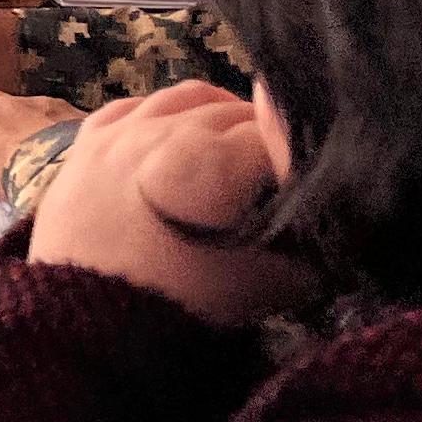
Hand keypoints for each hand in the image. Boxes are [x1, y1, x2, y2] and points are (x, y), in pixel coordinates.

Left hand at [30, 81, 311, 324]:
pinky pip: (133, 105)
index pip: (278, 137)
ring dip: (217, 114)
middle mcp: (168, 131)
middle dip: (261, 137)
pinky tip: (173, 132)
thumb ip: (311, 246)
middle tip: (272, 168)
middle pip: (235, 113)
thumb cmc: (185, 305)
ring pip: (186, 97)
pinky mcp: (87, 142)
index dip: (298, 159)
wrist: (89, 324)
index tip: (303, 181)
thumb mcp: (271, 283)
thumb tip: (333, 224)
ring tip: (230, 142)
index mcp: (215, 160)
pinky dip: (161, 113)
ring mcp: (123, 132)